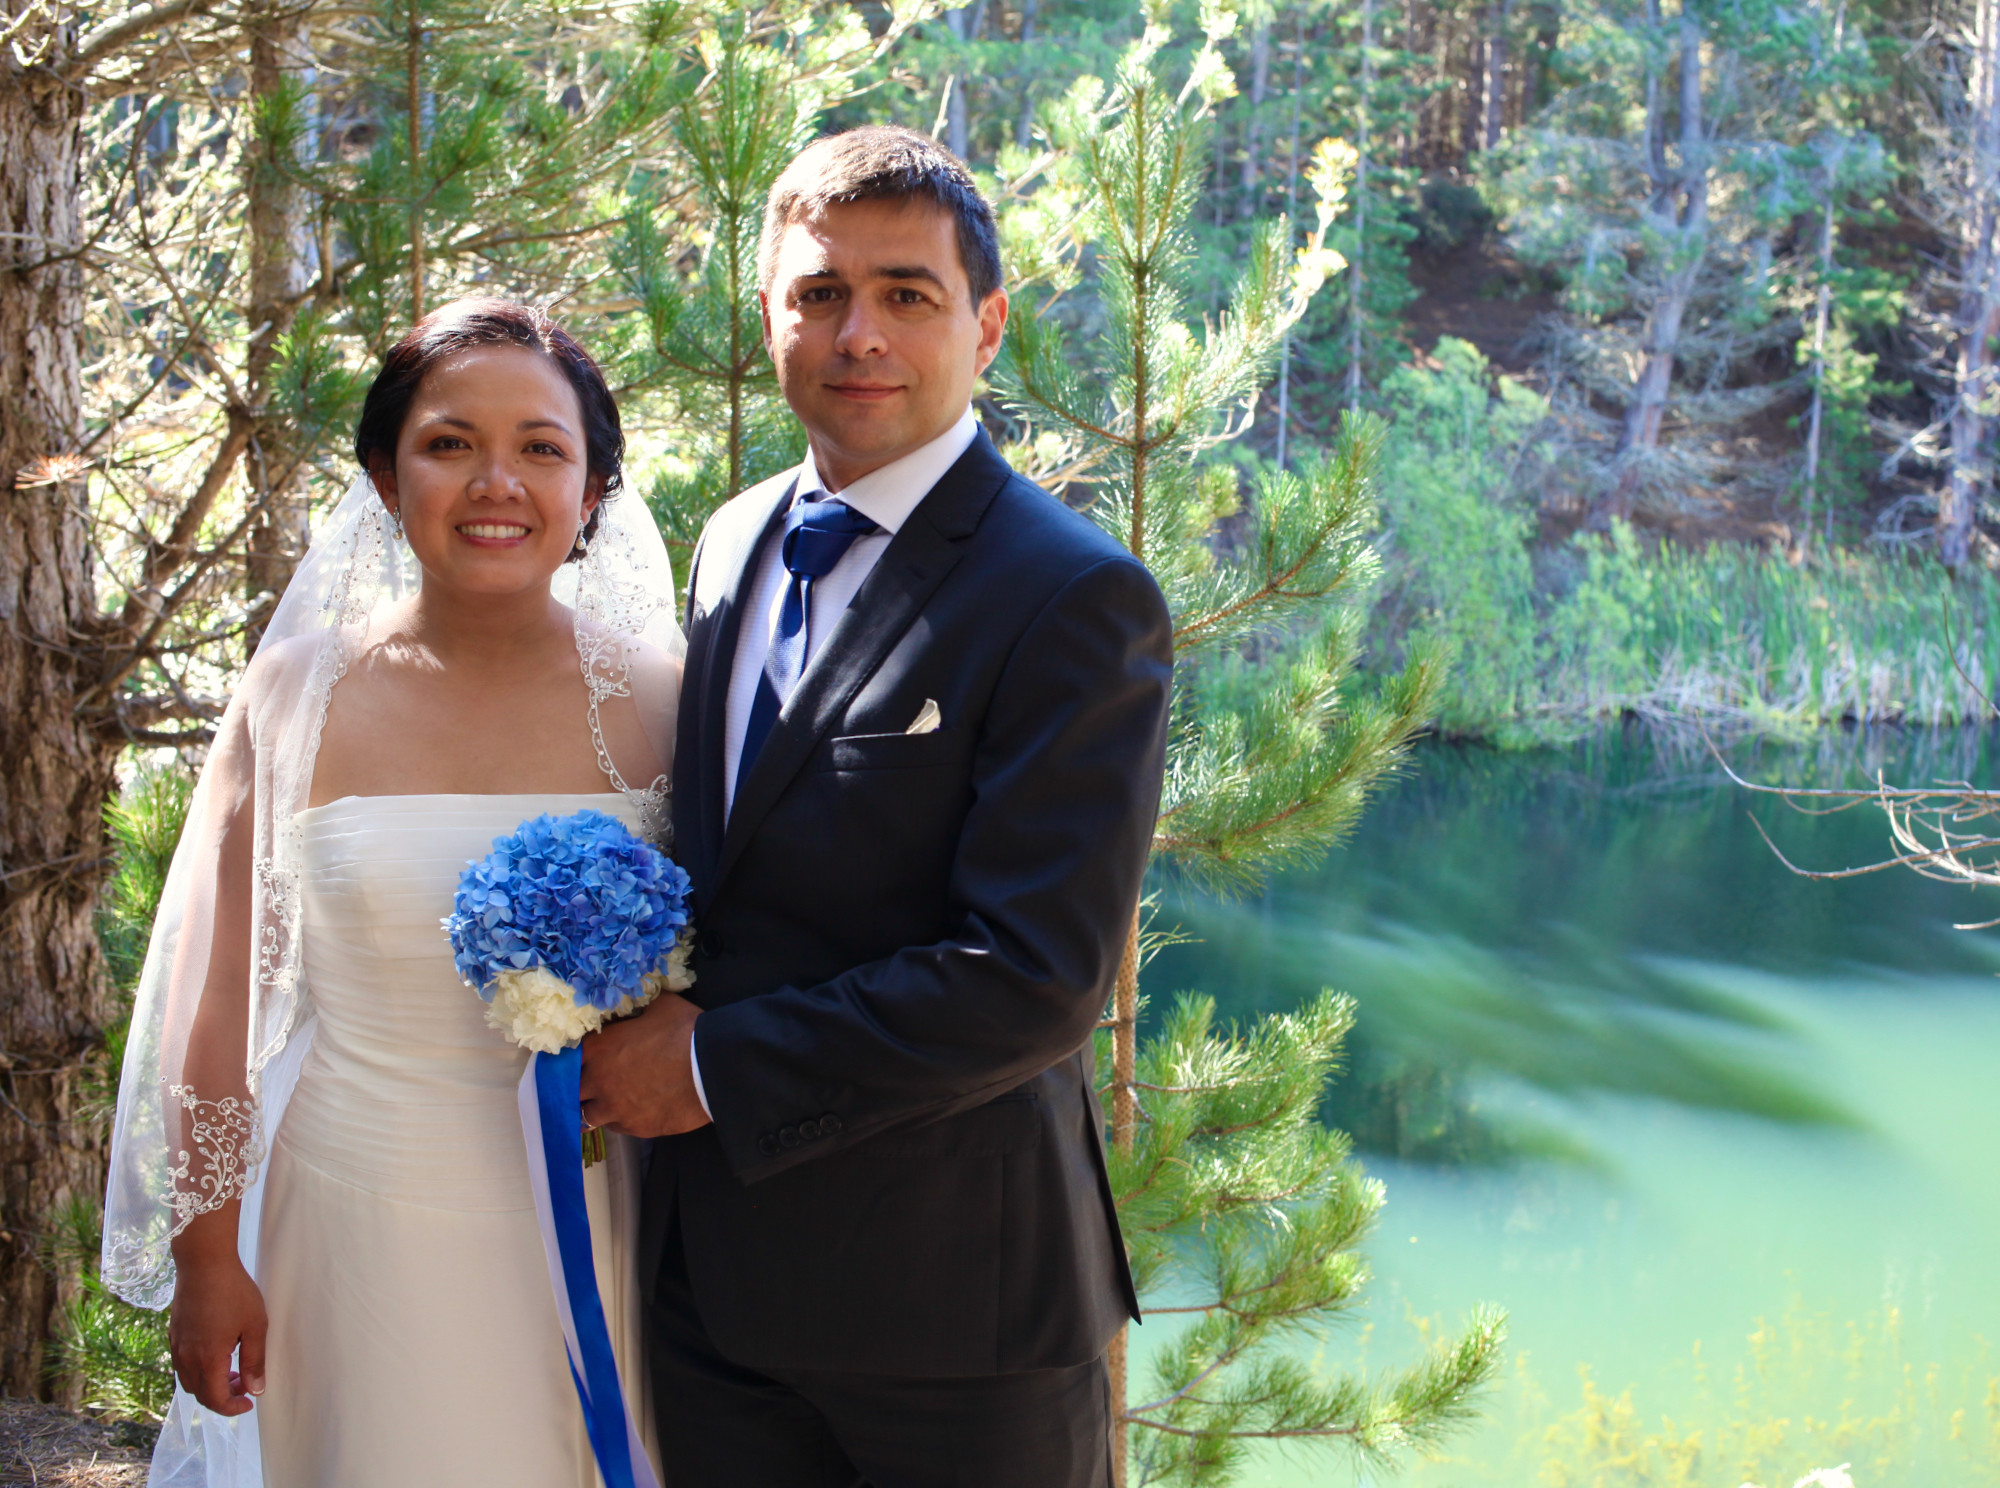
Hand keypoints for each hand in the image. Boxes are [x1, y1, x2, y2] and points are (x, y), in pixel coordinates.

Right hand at [168, 1251, 267, 1414]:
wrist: (204, 1263)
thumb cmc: (233, 1292)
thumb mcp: (255, 1326)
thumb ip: (255, 1361)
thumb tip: (256, 1389)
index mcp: (207, 1360)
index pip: (215, 1399)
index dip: (232, 1408)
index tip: (249, 1402)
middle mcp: (186, 1358)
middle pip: (200, 1394)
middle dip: (223, 1397)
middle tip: (244, 1385)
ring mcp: (176, 1346)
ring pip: (189, 1381)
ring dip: (210, 1384)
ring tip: (233, 1370)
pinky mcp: (173, 1334)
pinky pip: (182, 1365)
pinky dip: (199, 1370)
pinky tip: (217, 1354)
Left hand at [578, 992, 710, 1138]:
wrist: (712, 1069)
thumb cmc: (685, 1033)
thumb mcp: (661, 1006)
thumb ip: (639, 1006)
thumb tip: (637, 999)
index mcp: (599, 1048)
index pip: (568, 1058)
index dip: (575, 1058)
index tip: (584, 1058)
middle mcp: (599, 1081)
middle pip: (571, 1090)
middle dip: (579, 1086)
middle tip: (593, 1081)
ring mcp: (615, 1108)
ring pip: (586, 1115)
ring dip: (595, 1107)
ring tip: (609, 1101)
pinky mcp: (634, 1127)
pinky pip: (615, 1127)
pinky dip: (619, 1119)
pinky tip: (632, 1110)